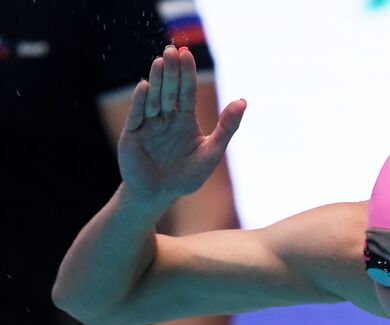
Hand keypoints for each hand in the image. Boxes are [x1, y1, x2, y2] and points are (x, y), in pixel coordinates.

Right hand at [118, 45, 244, 206]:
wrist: (160, 195)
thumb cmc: (187, 176)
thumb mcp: (212, 152)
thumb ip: (227, 127)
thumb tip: (243, 101)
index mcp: (184, 120)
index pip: (186, 92)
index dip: (187, 73)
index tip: (187, 53)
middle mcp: (165, 118)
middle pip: (169, 90)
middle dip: (171, 71)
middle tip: (172, 50)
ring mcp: (148, 124)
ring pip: (153, 98)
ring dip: (157, 80)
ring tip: (160, 60)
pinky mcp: (132, 134)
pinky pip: (138, 115)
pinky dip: (142, 101)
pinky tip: (145, 86)